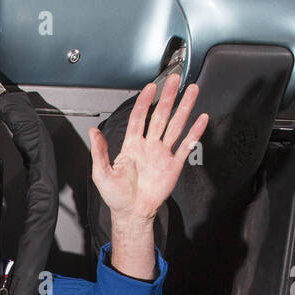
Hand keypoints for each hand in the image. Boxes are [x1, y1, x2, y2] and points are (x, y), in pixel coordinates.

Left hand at [88, 74, 206, 224]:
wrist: (132, 213)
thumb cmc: (116, 196)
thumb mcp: (101, 174)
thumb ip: (99, 152)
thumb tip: (93, 132)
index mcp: (132, 145)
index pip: (139, 117)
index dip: (145, 102)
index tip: (151, 87)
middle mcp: (149, 146)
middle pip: (161, 116)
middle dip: (168, 97)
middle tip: (175, 80)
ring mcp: (163, 154)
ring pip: (176, 126)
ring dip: (184, 108)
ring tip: (191, 91)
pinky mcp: (174, 165)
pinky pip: (186, 146)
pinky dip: (194, 133)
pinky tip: (201, 119)